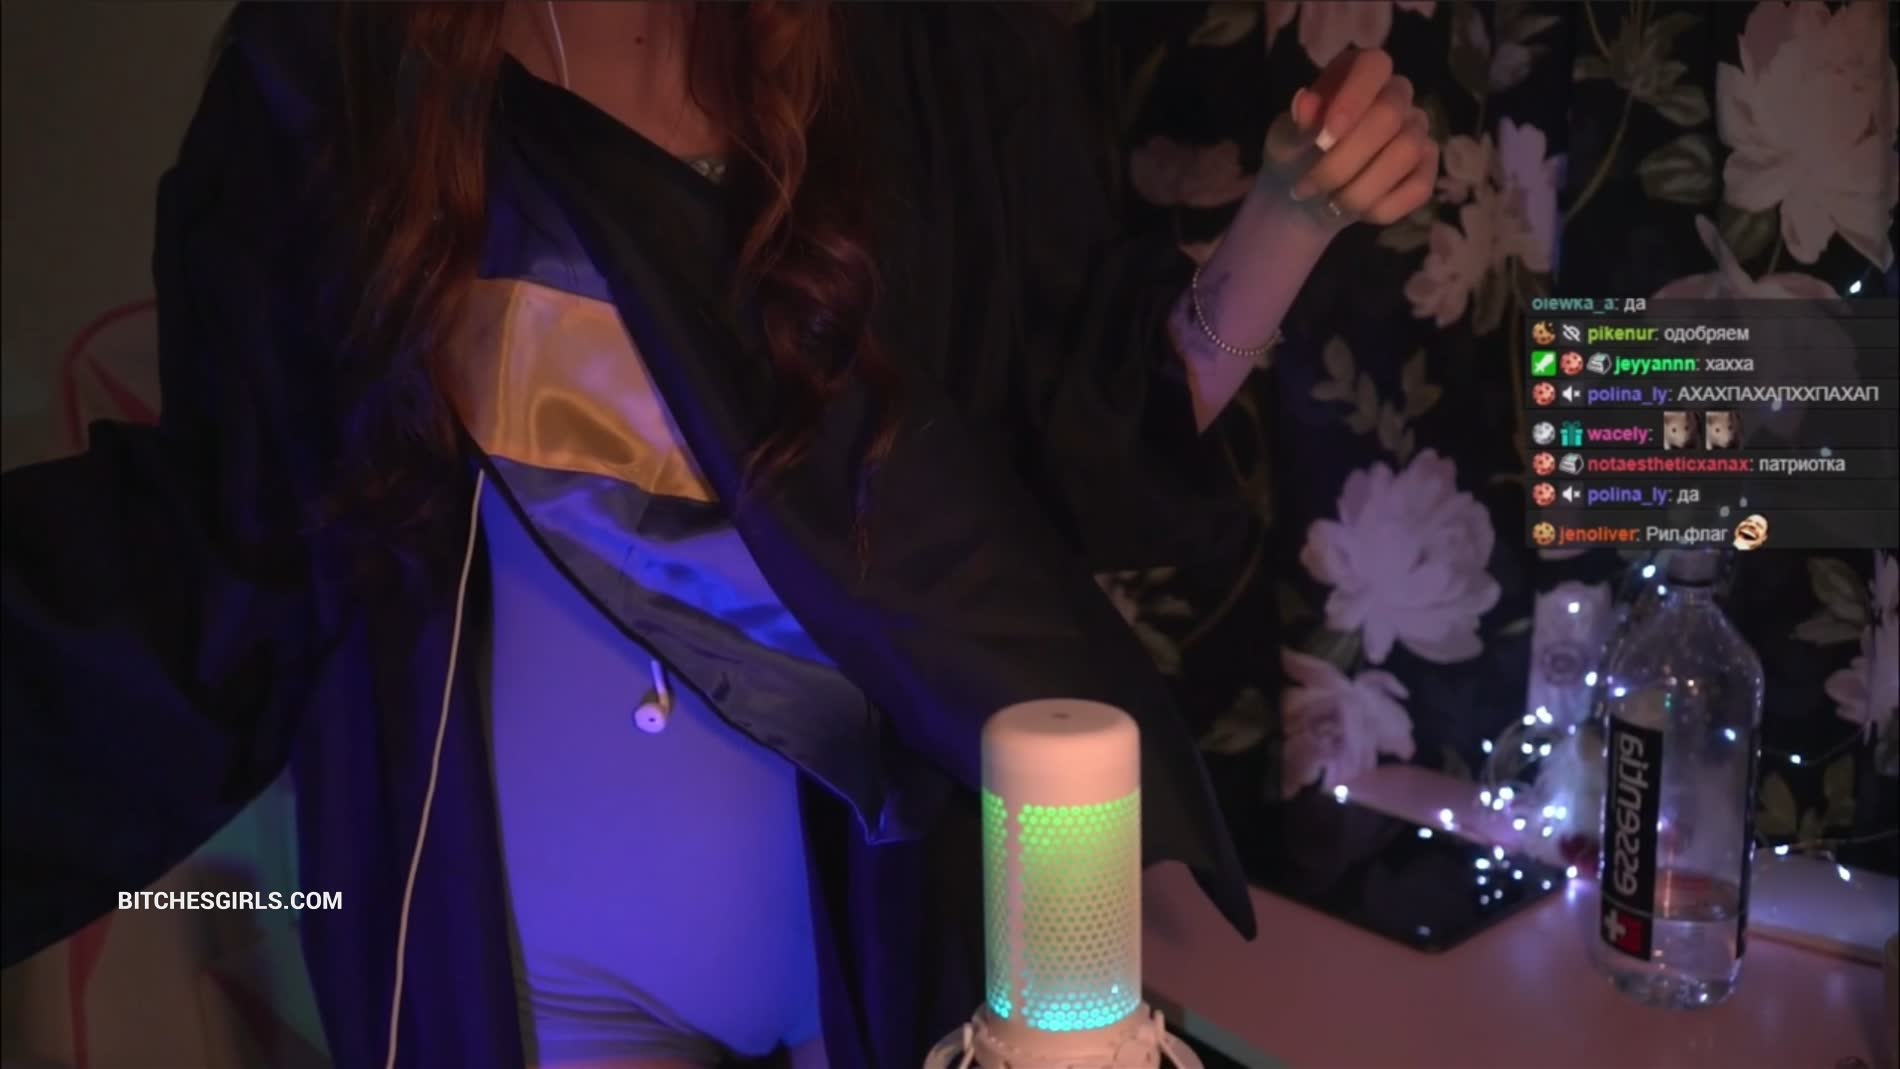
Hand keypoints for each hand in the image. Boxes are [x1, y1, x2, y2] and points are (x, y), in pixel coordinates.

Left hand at [1263, 48, 1437, 230]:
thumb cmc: (1297, 154)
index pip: (1374, 65)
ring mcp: (1416, 130)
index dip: (1353, 98)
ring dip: (1360, 188)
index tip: (1325, 137)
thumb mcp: (1284, 141)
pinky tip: (1359, 212)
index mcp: (1360, 73)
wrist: (1309, 194)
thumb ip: (1295, 124)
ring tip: (1328, 203)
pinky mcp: (1427, 168)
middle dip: (1343, 160)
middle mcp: (1396, 95)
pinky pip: (1419, 187)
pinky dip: (1382, 207)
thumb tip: (1305, 103)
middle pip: (1389, 115)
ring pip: (1406, 152)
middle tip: (1308, 186)